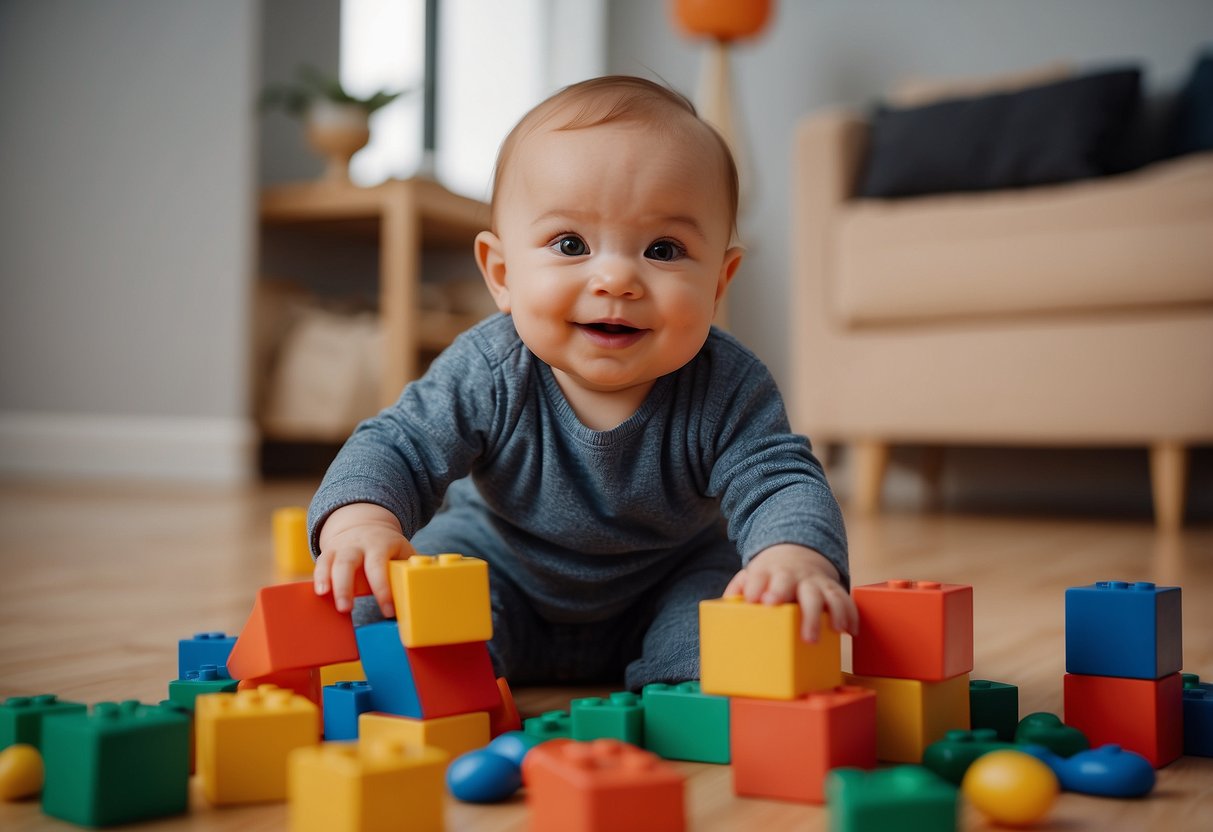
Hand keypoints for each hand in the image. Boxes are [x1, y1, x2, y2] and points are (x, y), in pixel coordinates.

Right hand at [314, 503, 415, 616]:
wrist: (365, 524)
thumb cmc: (388, 547)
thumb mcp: (402, 551)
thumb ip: (411, 568)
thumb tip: (428, 588)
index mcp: (380, 545)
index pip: (379, 566)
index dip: (383, 589)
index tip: (388, 611)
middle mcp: (357, 545)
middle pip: (348, 562)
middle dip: (346, 586)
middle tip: (346, 609)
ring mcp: (340, 547)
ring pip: (330, 562)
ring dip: (326, 580)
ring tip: (324, 596)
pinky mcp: (327, 553)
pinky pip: (320, 565)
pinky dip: (318, 578)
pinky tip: (318, 593)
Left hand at [723, 544, 857, 641]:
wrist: (796, 555)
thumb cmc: (770, 576)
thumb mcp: (752, 576)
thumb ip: (738, 588)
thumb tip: (725, 605)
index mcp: (769, 573)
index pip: (760, 577)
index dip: (757, 586)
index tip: (754, 600)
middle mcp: (793, 576)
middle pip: (792, 585)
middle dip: (793, 599)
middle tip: (788, 615)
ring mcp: (814, 582)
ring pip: (824, 594)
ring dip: (830, 611)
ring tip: (834, 630)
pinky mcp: (832, 589)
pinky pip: (844, 600)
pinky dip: (850, 614)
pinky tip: (851, 631)